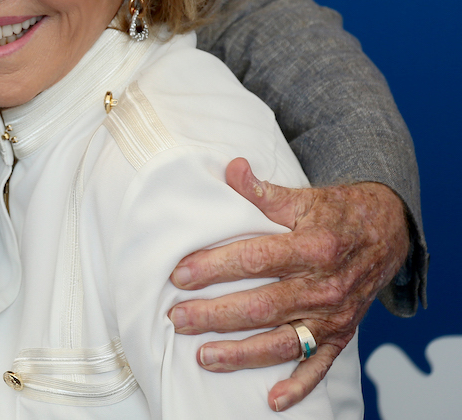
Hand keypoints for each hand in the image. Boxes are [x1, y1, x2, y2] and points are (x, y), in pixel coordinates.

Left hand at [166, 157, 409, 411]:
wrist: (386, 232)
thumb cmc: (335, 213)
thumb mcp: (302, 196)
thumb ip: (262, 191)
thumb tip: (231, 168)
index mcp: (314, 247)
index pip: (257, 259)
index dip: (216, 267)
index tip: (180, 275)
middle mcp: (326, 286)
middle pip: (263, 306)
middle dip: (216, 315)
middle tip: (178, 318)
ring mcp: (334, 315)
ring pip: (284, 341)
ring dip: (242, 353)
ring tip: (203, 356)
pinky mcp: (342, 335)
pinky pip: (320, 366)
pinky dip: (299, 385)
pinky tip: (272, 399)